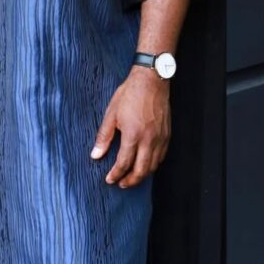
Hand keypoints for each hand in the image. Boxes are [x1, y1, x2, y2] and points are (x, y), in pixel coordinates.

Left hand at [91, 67, 170, 187]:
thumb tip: (95, 155)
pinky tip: (146, 163)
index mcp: (133, 135)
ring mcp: (160, 137)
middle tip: (121, 184)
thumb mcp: (111, 113)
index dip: (115, 175)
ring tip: (132, 177)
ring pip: (153, 165)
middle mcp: (148, 139)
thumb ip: (104, 137)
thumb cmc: (130, 94)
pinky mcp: (167, 134)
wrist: (152, 79)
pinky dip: (154, 164)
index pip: (124, 164)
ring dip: (142, 175)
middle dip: (130, 181)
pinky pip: (162, 156)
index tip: (109, 179)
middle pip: (141, 170)